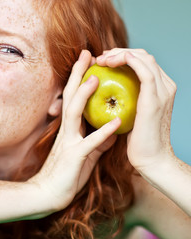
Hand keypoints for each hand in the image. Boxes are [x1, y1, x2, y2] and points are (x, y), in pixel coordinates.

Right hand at [30, 50, 120, 210]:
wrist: (47, 194)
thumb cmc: (66, 174)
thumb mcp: (87, 154)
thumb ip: (100, 141)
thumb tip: (114, 130)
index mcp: (70, 129)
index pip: (74, 98)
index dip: (80, 79)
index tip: (88, 61)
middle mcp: (67, 131)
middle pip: (71, 97)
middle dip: (78, 75)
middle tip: (87, 54)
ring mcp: (69, 142)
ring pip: (74, 112)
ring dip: (84, 94)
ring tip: (96, 77)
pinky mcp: (75, 156)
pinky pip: (90, 142)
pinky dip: (103, 132)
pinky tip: (116, 122)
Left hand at [96, 48, 176, 170]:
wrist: (150, 160)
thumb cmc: (137, 140)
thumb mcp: (132, 113)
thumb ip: (127, 99)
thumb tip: (108, 90)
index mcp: (159, 88)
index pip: (142, 61)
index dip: (122, 56)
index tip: (103, 61)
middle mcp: (165, 86)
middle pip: (144, 55)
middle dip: (120, 51)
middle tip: (100, 58)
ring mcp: (162, 92)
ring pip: (144, 58)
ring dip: (120, 54)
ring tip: (102, 60)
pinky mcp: (155, 100)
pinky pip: (144, 72)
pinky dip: (128, 61)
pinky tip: (111, 63)